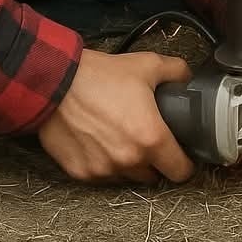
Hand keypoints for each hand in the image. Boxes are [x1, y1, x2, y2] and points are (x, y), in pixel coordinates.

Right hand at [38, 49, 194, 185]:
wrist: (55, 82)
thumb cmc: (98, 76)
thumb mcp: (147, 65)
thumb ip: (176, 72)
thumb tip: (187, 80)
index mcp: (151, 138)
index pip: (181, 172)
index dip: (185, 163)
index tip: (180, 154)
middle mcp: (129, 160)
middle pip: (154, 175)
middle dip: (153, 159)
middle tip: (145, 136)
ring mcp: (103, 170)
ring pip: (127, 176)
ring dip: (128, 162)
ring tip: (119, 134)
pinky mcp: (81, 173)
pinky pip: (101, 174)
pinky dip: (103, 162)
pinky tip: (98, 139)